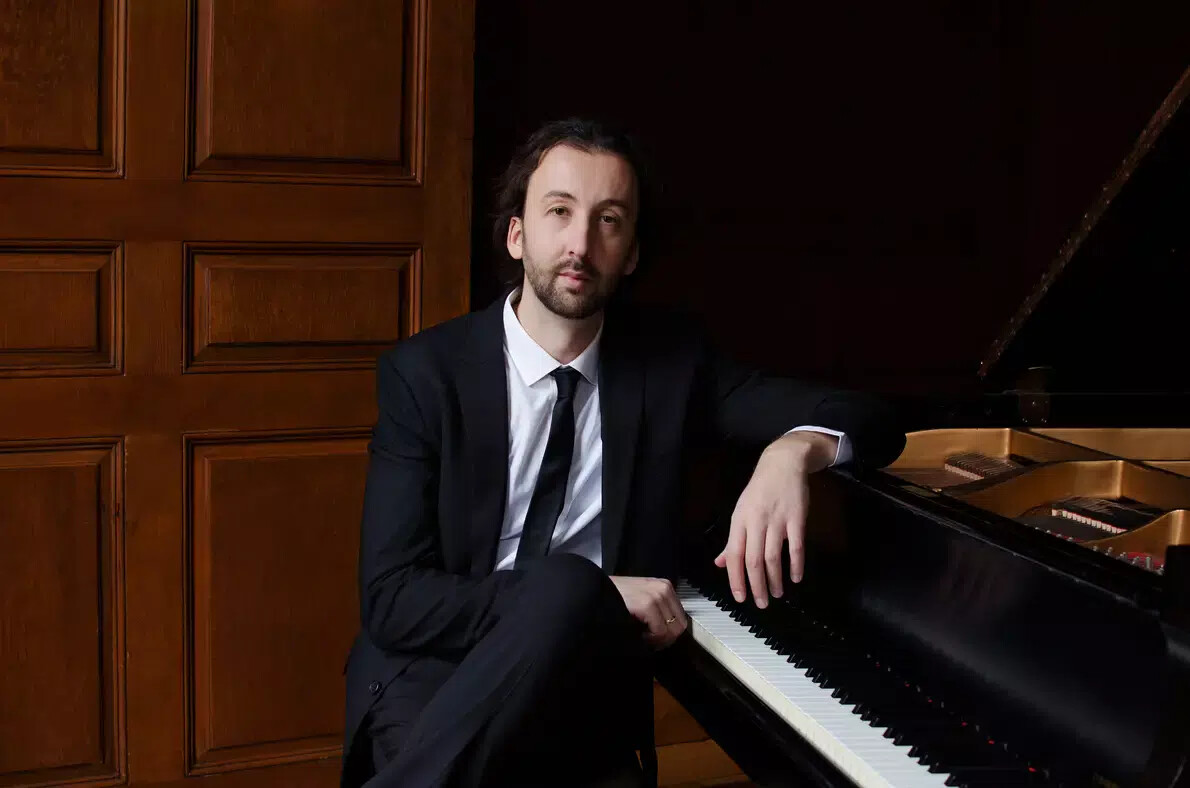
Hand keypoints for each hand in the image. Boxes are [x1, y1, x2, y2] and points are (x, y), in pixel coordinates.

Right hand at [609, 575, 687, 649]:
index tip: (654, 638)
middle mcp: (664, 588)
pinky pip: (660, 631)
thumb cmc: (615, 596)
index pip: (680, 618)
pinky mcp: (648, 604)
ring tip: (642, 636)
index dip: (669, 633)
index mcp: (665, 586)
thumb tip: (670, 630)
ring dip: (657, 639)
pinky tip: (637, 633)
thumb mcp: (641, 597)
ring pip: (671, 631)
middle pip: (679, 625)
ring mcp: (657, 595)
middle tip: (649, 641)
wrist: (595, 591)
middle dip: (665, 638)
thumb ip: (658, 608)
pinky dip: (650, 639)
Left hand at [714, 431, 835, 607]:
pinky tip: (795, 577)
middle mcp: (756, 522)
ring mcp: (777, 520)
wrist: (782, 463)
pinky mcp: (797, 518)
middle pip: (753, 560)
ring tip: (776, 594)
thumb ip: (733, 540)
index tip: (740, 598)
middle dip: (756, 586)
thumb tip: (722, 564)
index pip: (735, 555)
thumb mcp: (741, 512)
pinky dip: (796, 564)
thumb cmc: (759, 490)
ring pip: (773, 556)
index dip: (736, 579)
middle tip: (761, 604)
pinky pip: (796, 546)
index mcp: (739, 521)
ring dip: (775, 579)